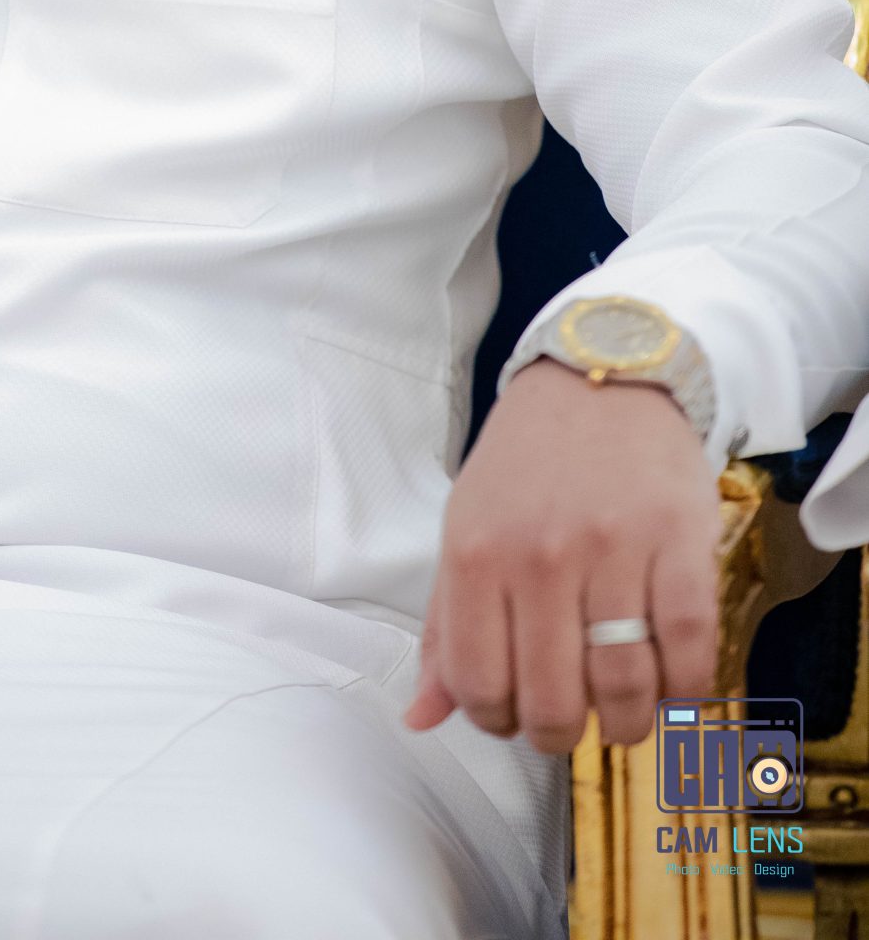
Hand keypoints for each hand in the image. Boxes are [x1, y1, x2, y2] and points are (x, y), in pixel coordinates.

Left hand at [402, 358, 718, 754]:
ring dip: (627, 724)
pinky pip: (691, 651)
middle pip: (554, 705)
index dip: (498, 722)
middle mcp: (541, 557)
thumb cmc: (527, 463)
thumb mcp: (465, 528)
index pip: (479, 688)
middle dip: (561, 735)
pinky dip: (686, 690)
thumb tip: (420, 718)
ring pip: (625, 690)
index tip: (516, 713)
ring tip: (624, 711)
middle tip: (572, 720)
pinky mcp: (681, 542)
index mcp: (477, 554)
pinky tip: (672, 683)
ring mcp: (615, 551)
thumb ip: (445, 627)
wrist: (600, 377)